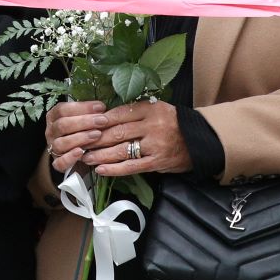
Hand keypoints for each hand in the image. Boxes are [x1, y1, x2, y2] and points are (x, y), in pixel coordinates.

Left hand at [46, 99, 190, 178]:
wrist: (200, 140)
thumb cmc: (173, 123)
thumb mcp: (156, 110)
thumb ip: (134, 113)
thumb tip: (104, 118)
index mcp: (151, 109)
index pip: (120, 113)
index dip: (100, 120)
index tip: (86, 125)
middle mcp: (152, 126)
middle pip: (117, 132)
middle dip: (95, 139)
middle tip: (80, 142)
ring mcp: (155, 145)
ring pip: (121, 150)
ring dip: (100, 155)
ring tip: (86, 157)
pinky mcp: (157, 162)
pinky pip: (132, 167)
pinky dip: (114, 169)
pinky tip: (101, 170)